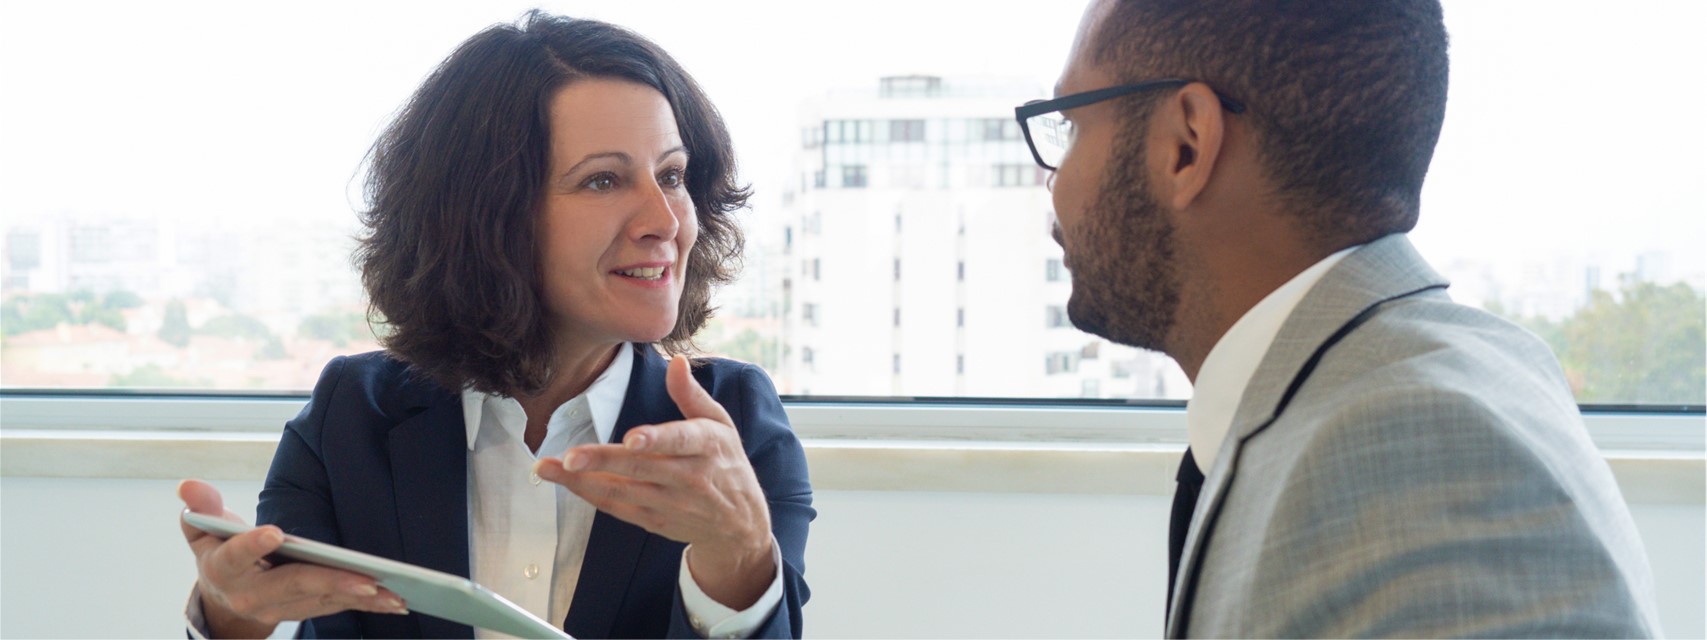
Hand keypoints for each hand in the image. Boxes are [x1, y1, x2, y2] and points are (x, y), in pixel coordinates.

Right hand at [178, 479, 406, 637]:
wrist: (223, 601)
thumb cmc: (221, 554)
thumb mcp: (204, 530)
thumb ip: (202, 508)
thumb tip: (189, 486)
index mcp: (225, 568)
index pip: (237, 555)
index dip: (253, 544)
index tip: (275, 532)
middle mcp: (252, 594)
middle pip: (293, 585)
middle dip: (331, 581)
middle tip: (365, 578)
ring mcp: (279, 607)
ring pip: (321, 601)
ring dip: (358, 598)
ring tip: (392, 593)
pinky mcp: (302, 612)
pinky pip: (335, 608)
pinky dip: (364, 604)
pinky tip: (394, 600)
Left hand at [535, 355, 775, 609]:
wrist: (739, 524)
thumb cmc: (727, 463)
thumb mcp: (721, 424)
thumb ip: (692, 395)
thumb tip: (676, 361)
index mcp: (707, 446)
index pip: (680, 441)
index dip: (655, 440)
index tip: (631, 439)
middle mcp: (689, 477)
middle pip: (641, 467)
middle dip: (602, 461)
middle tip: (568, 457)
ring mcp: (671, 503)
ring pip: (622, 491)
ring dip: (582, 481)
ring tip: (547, 468)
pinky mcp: (655, 520)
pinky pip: (618, 508)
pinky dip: (590, 495)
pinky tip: (565, 482)